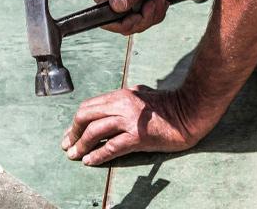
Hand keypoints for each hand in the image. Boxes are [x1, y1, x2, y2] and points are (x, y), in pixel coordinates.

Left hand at [60, 86, 212, 165]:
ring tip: (74, 155)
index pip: (89, 107)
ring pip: (94, 132)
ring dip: (80, 145)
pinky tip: (90, 161)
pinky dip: (97, 155)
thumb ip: (125, 98)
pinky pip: (111, 147)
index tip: (70, 133)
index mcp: (121, 95)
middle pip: (86, 116)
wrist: (189, 113)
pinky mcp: (138, 136)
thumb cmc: (168, 105)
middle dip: (73, 132)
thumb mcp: (142, 94)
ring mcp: (129, 120)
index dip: (76, 121)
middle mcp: (122, 105)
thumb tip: (110, 105)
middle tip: (67, 145)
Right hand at [93, 0, 166, 34]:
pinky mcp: (126, 4)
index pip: (113, 24)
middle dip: (148, 16)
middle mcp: (106, 2)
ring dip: (153, 12)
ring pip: (136, 24)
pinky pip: (141, 18)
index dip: (134, 22)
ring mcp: (116, 4)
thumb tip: (117, 5)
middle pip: (127, 27)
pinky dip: (154, 11)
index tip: (148, 5)